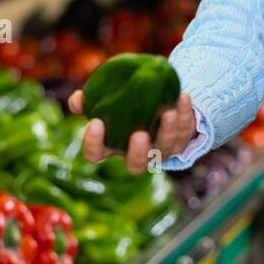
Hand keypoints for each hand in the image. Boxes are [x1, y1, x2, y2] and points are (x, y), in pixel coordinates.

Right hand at [67, 90, 196, 174]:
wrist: (155, 101)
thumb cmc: (124, 102)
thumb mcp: (106, 99)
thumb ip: (90, 98)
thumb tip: (78, 99)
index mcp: (111, 147)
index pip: (96, 155)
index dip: (94, 144)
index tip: (96, 122)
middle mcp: (136, 155)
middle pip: (136, 165)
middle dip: (138, 153)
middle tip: (139, 134)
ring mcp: (160, 151)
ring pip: (166, 148)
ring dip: (168, 131)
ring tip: (168, 111)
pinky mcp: (181, 141)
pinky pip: (185, 131)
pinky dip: (185, 115)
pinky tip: (183, 97)